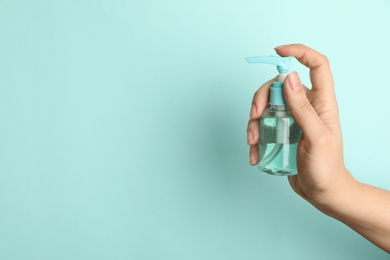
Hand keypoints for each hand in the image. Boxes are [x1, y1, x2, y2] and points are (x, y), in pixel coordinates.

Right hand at [247, 44, 355, 208]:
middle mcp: (305, 106)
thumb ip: (303, 108)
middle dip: (261, 98)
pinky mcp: (281, 132)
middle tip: (254, 116)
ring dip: (254, 122)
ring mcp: (291, 118)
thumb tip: (289, 78)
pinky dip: (254, 137)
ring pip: (266, 106)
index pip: (316, 65)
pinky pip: (262, 125)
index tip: (277, 51)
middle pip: (278, 85)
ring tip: (254, 143)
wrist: (321, 192)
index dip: (299, 52)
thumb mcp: (316, 137)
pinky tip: (255, 153)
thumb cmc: (326, 167)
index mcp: (322, 102)